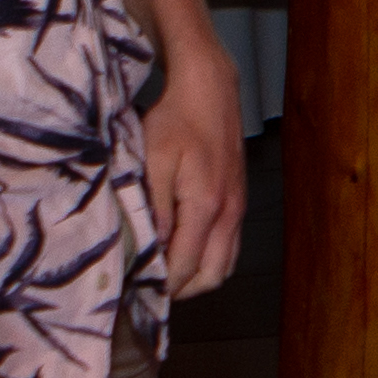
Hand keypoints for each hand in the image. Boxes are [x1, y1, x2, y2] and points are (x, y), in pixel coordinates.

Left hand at [141, 49, 245, 298]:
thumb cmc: (175, 120)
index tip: (138, 288)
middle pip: (212, 277)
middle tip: (151, 283)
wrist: (210, 89)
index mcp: (206, 207)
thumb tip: (153, 249)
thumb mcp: (153, 160)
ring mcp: (238, 209)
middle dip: (182, 288)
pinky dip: (210, 258)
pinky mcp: (239, 200)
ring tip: (167, 269)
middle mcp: (229, 214)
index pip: (187, 266)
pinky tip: (185, 247)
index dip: (163, 284)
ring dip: (198, 275)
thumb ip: (154, 208)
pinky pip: (230, 246)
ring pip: (225, 265)